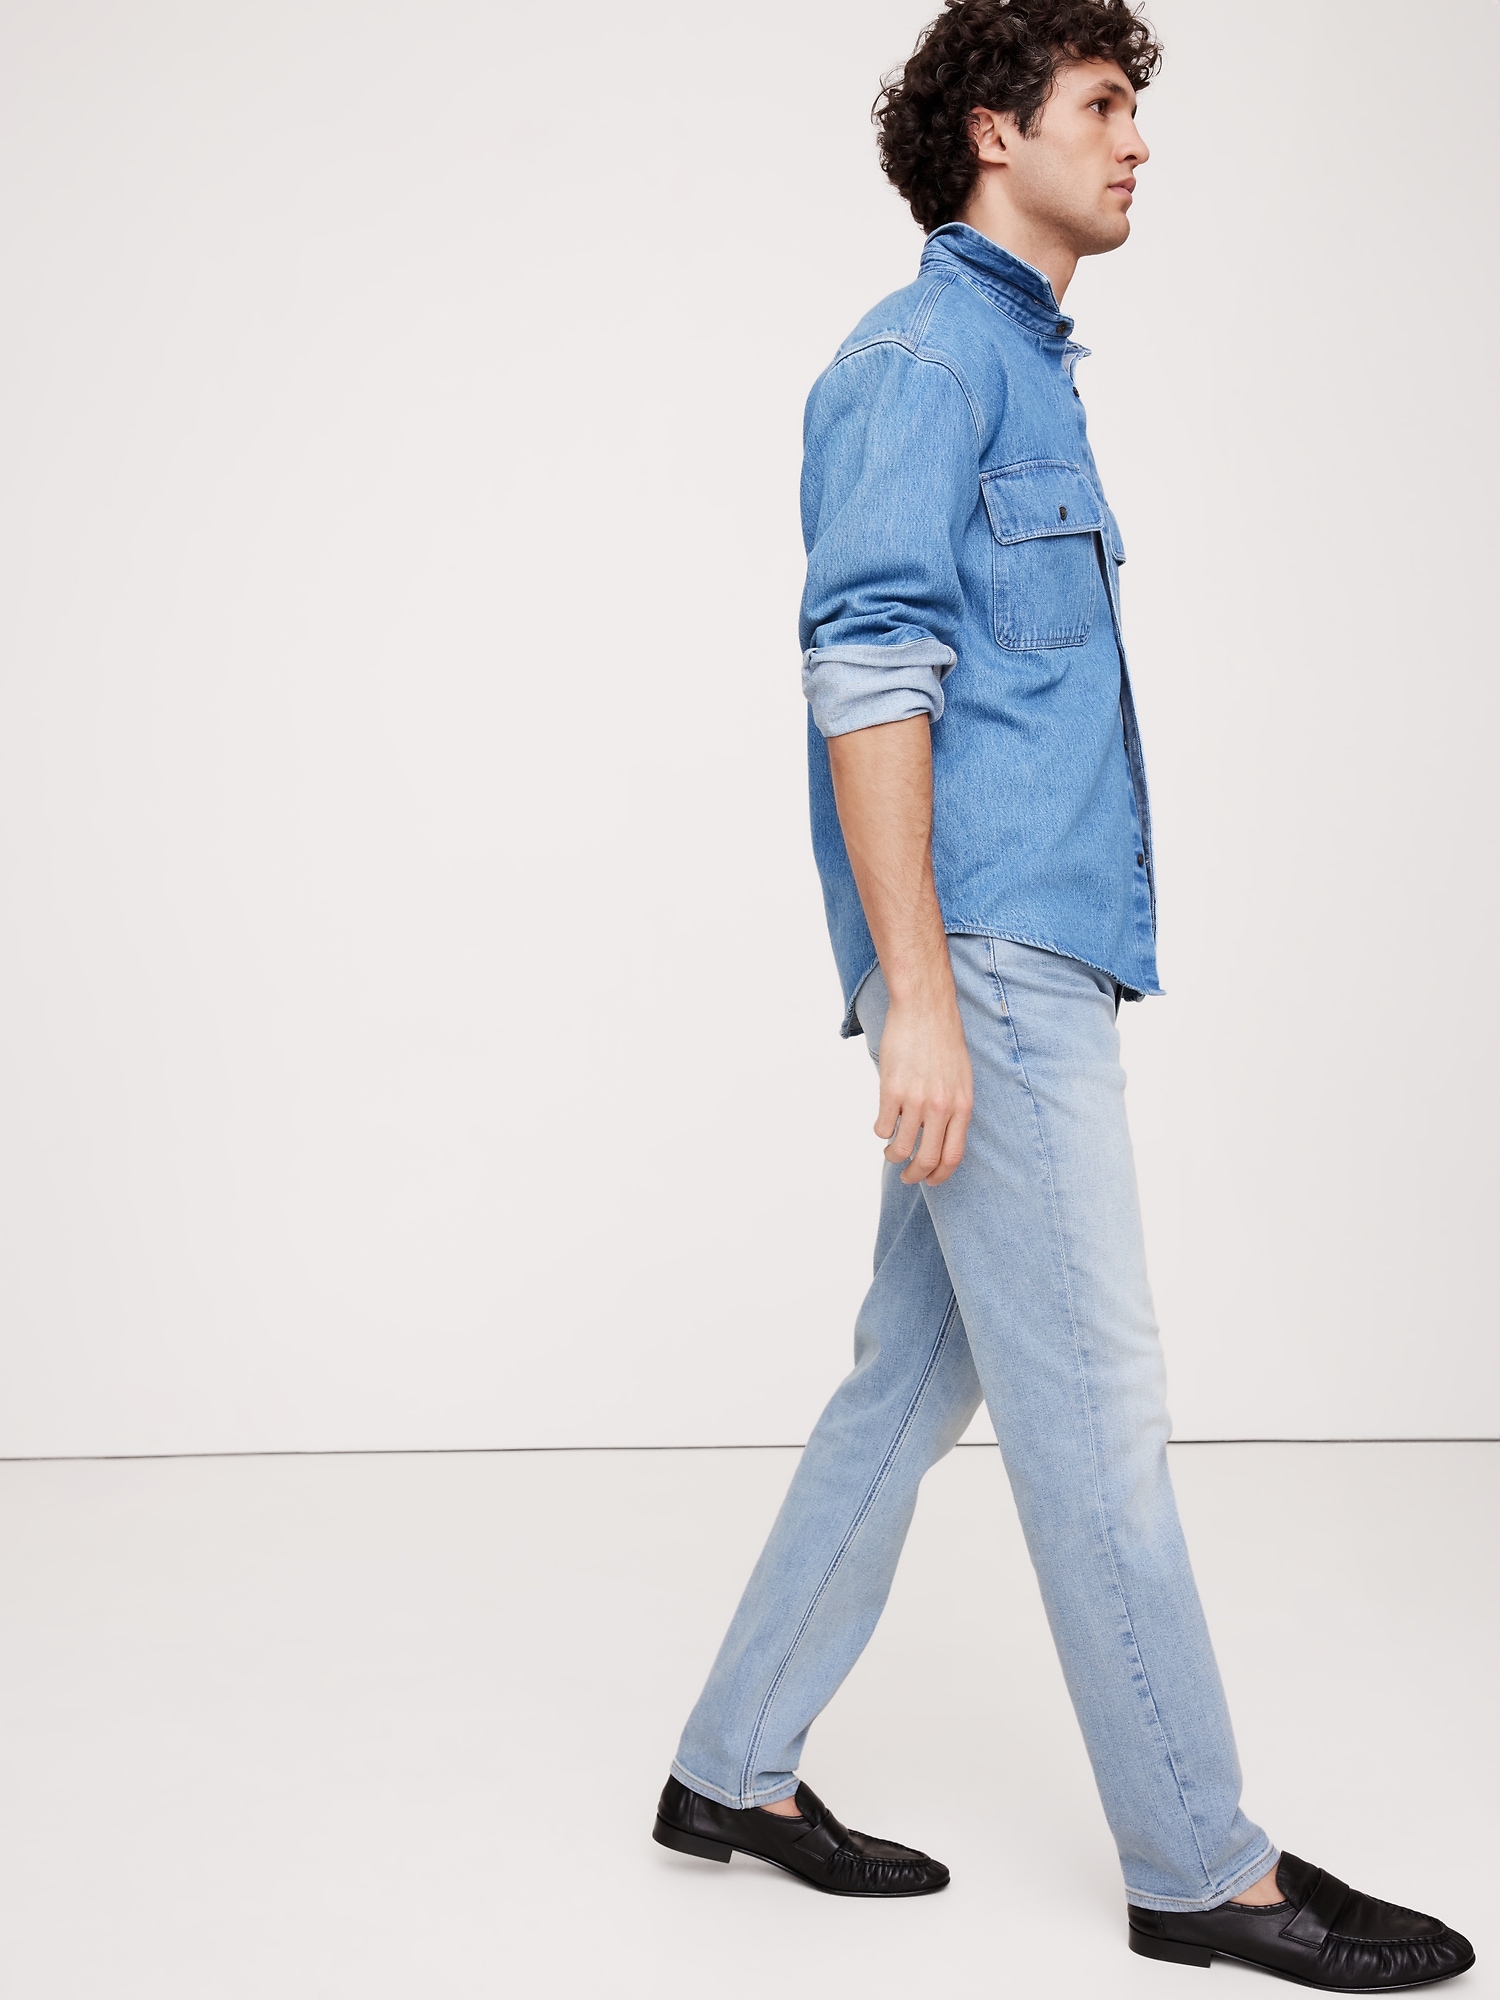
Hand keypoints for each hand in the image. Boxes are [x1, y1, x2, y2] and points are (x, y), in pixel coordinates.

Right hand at [874, 992, 972, 1184]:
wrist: (925, 1008)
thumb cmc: (943, 1040)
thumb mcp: (962, 1077)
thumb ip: (955, 1107)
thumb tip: (942, 1134)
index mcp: (962, 1105)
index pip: (953, 1155)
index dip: (940, 1175)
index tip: (931, 1180)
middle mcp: (941, 1107)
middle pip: (927, 1159)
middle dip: (916, 1175)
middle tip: (908, 1177)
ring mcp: (916, 1099)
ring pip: (901, 1147)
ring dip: (893, 1155)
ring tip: (890, 1151)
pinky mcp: (891, 1090)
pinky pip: (883, 1126)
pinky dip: (881, 1131)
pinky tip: (883, 1122)